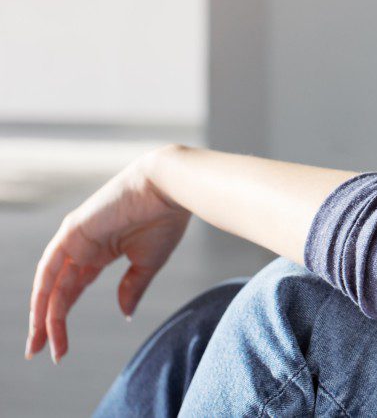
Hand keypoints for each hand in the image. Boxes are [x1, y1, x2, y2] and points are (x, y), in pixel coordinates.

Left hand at [25, 145, 190, 363]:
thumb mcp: (148, 263)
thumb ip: (133, 287)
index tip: (61, 351)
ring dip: (42, 313)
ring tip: (39, 342)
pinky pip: (50, 266)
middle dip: (47, 324)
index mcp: (100, 253)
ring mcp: (74, 238)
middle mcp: (82, 247)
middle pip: (57, 292)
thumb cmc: (165, 219)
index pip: (73, 292)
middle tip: (41, 354)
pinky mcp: (72, 230)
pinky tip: (42, 315)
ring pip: (50, 282)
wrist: (170, 190)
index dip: (64, 321)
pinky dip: (43, 290)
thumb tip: (125, 312)